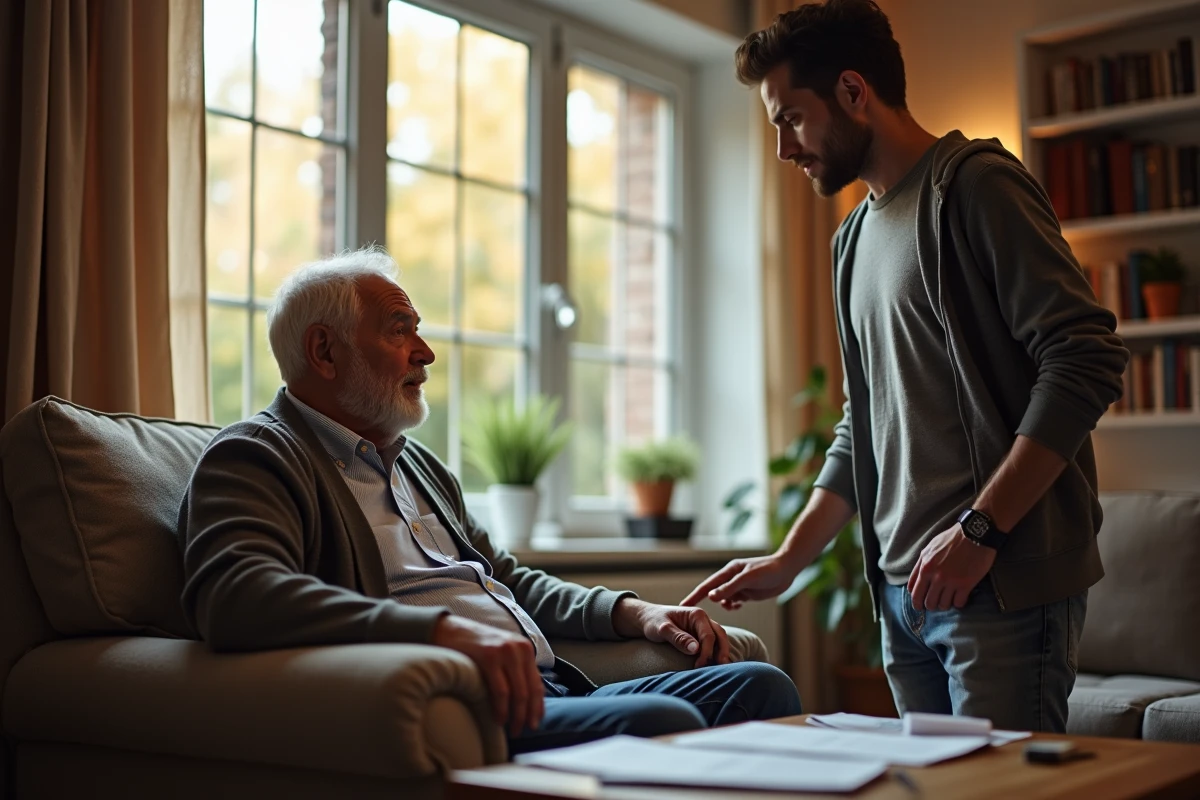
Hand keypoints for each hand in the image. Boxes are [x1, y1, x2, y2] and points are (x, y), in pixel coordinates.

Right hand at [432, 615, 542, 736]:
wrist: (449, 629)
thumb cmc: (474, 646)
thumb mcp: (501, 653)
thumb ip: (515, 670)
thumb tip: (526, 701)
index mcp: (525, 649)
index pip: (537, 683)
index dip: (538, 706)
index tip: (535, 723)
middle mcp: (519, 649)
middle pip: (529, 690)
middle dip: (528, 715)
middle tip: (522, 731)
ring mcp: (505, 652)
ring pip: (518, 693)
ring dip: (516, 716)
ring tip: (512, 729)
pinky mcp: (490, 657)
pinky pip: (501, 691)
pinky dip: (501, 709)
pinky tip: (499, 719)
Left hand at [613, 598, 730, 667]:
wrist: (647, 619)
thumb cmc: (653, 621)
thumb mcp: (662, 629)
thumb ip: (678, 637)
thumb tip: (696, 649)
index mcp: (697, 614)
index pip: (708, 635)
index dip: (706, 652)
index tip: (699, 666)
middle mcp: (703, 619)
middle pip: (720, 635)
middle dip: (723, 652)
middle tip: (722, 668)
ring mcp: (703, 627)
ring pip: (719, 639)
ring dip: (722, 653)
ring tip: (723, 669)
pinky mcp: (700, 636)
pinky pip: (713, 644)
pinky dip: (716, 653)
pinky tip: (716, 665)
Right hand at [680, 553, 800, 610]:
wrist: (787, 569)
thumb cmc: (768, 570)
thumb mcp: (748, 579)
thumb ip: (730, 588)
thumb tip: (711, 597)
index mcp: (729, 572)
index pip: (707, 586)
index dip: (694, 596)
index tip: (682, 606)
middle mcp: (731, 578)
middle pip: (712, 592)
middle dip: (702, 601)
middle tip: (691, 615)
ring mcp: (739, 586)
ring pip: (723, 598)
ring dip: (722, 604)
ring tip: (725, 608)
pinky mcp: (747, 592)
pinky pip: (734, 601)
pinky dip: (732, 605)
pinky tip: (735, 606)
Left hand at [908, 524, 996, 610]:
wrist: (974, 533)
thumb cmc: (952, 538)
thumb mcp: (930, 548)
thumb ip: (921, 564)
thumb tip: (916, 581)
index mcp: (924, 567)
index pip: (914, 592)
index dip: (916, 601)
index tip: (920, 604)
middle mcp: (935, 576)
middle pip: (928, 602)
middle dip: (931, 606)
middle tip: (936, 604)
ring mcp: (950, 581)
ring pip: (943, 605)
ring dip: (945, 605)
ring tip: (949, 600)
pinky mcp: (966, 584)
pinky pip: (958, 603)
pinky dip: (958, 603)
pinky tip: (960, 597)